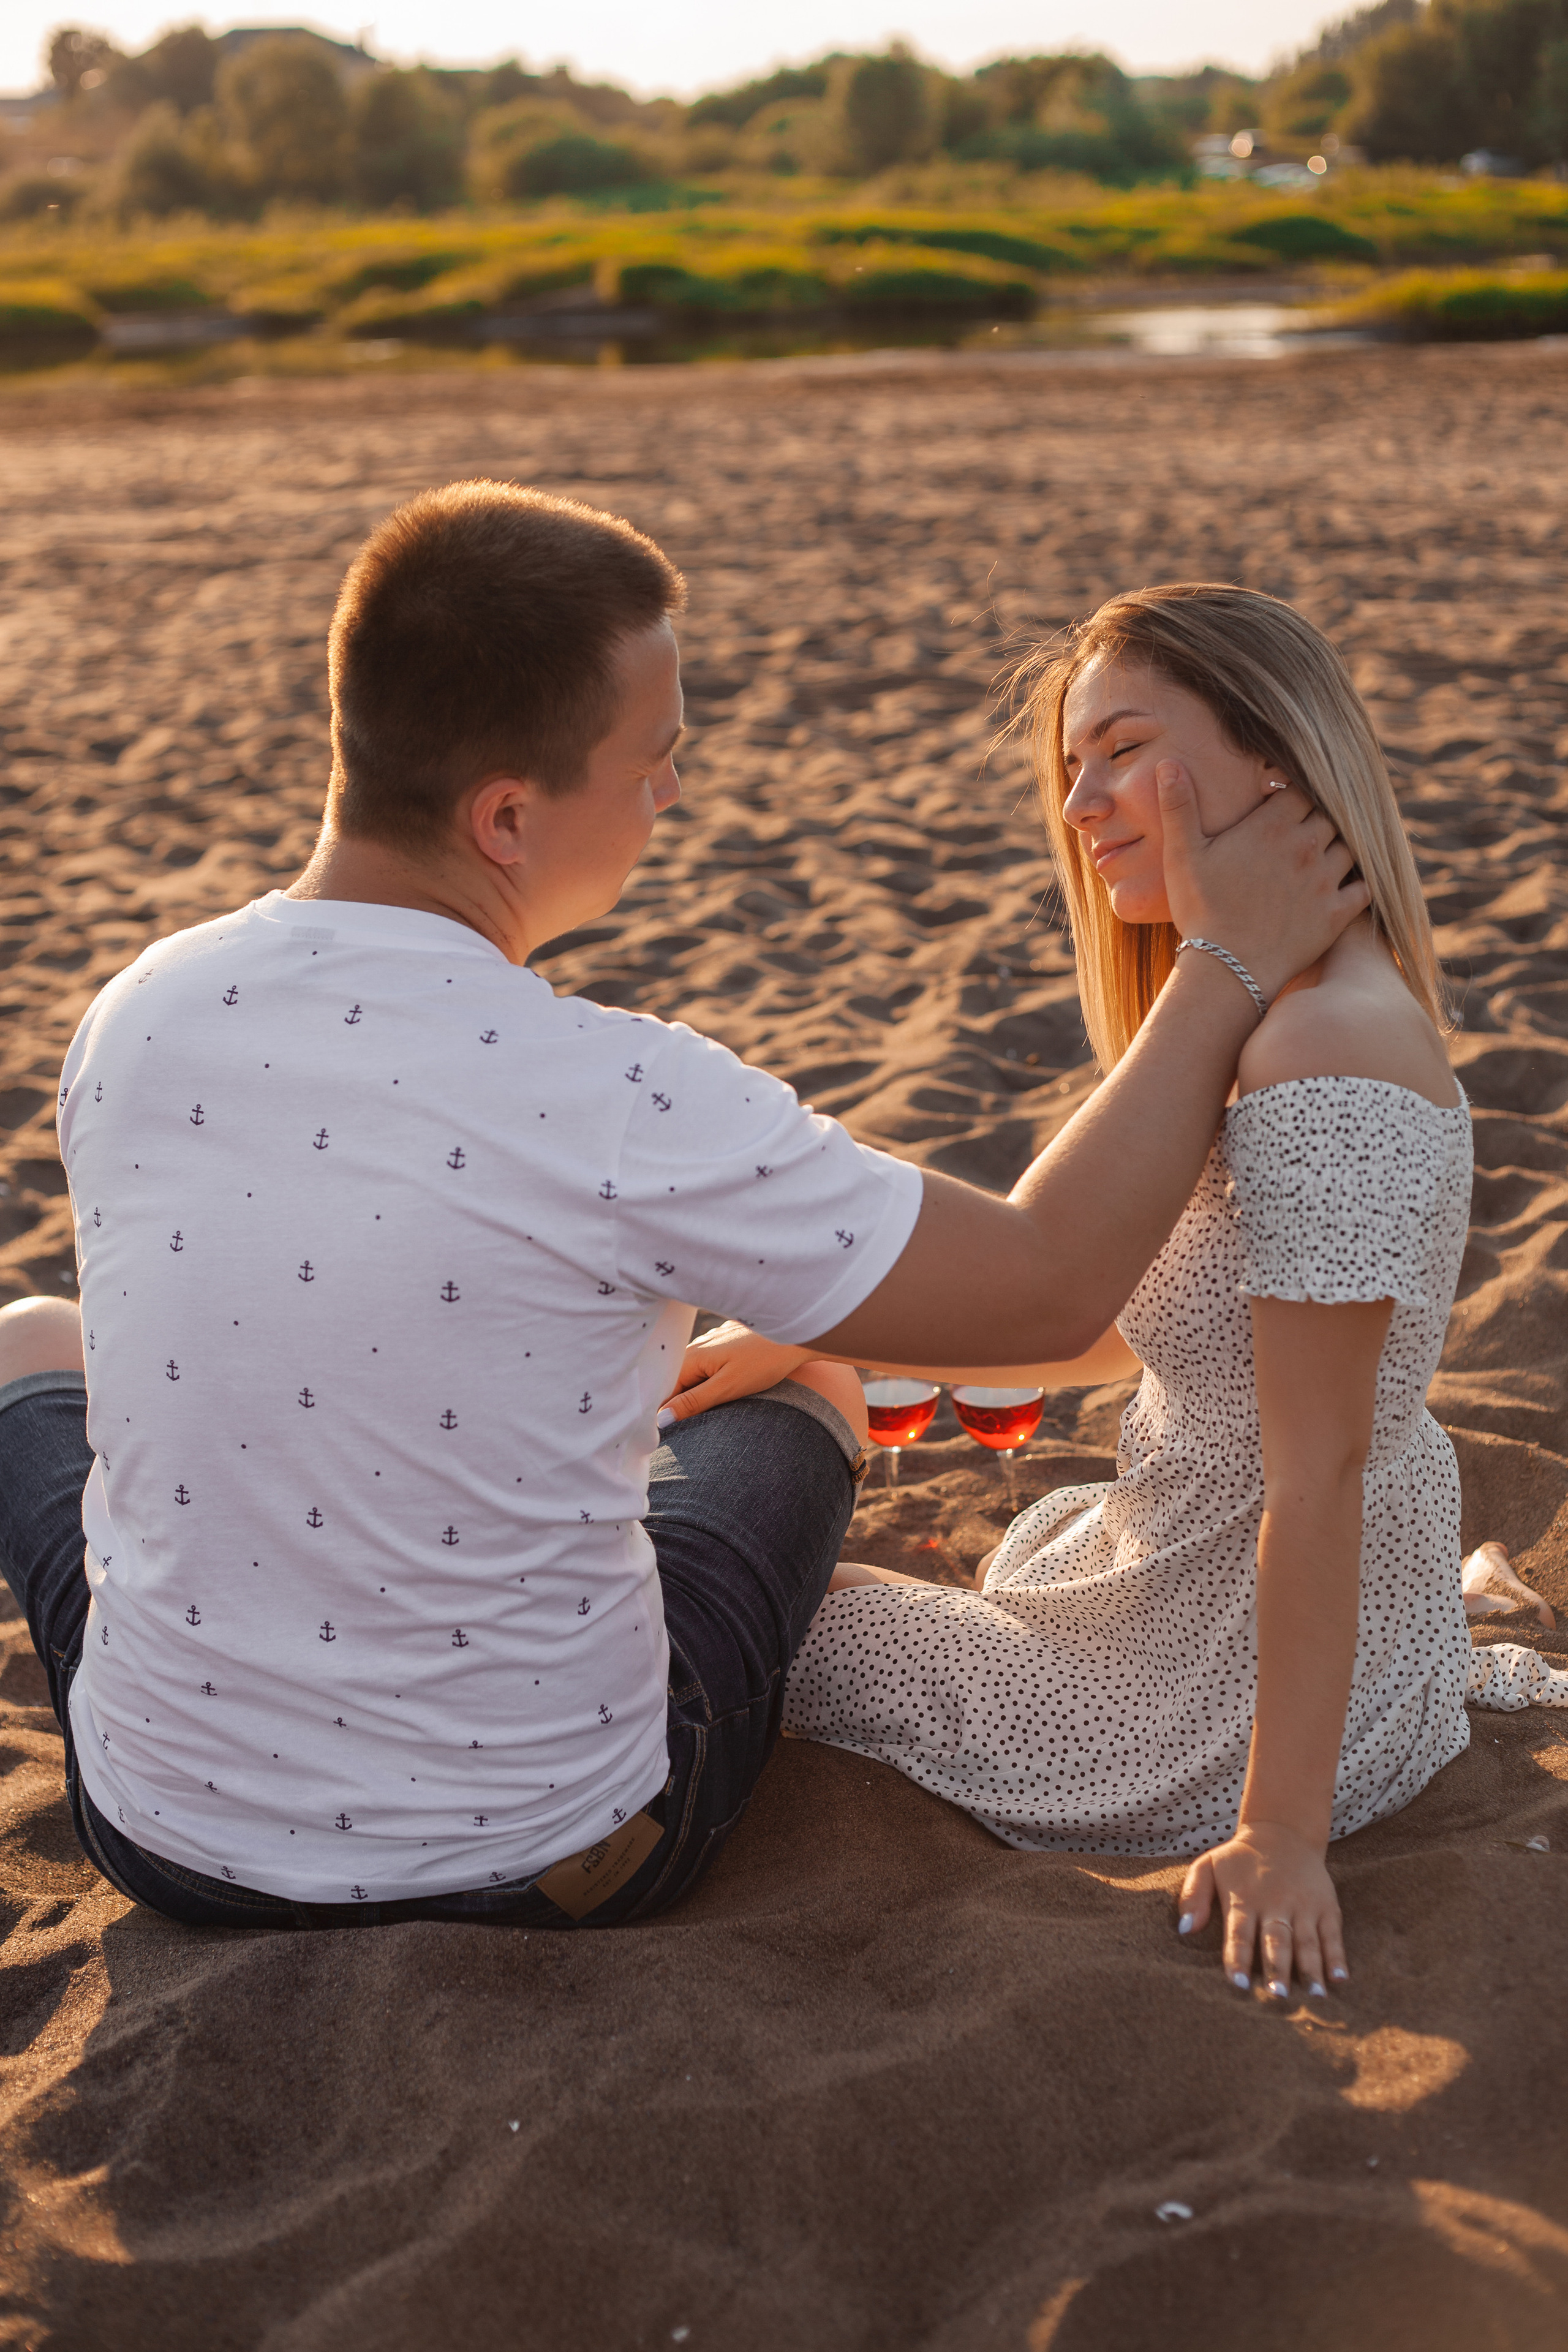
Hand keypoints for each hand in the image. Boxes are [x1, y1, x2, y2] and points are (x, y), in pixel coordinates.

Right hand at [660, 1321, 812, 1425]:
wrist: (797, 1336)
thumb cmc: (765, 1361)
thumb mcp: (728, 1387)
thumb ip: (694, 1402)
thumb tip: (662, 1419)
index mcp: (692, 1357)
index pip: (664, 1391)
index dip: (664, 1413)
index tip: (668, 1434)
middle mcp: (696, 1346)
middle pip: (676, 1382)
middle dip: (680, 1404)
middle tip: (687, 1429)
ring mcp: (711, 1343)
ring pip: (692, 1375)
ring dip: (695, 1394)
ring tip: (706, 1411)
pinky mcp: (725, 1343)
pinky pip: (706, 1366)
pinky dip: (708, 1381)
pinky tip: (720, 1390)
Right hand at [1158, 761, 1369, 1005]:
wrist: (1226, 969)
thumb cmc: (1200, 910)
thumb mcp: (1182, 855)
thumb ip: (1179, 806)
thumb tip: (1168, 763)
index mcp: (1272, 826)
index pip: (1300, 790)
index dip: (1293, 794)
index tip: (1282, 803)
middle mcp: (1306, 846)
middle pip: (1329, 815)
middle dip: (1318, 818)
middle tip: (1303, 829)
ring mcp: (1325, 880)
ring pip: (1350, 847)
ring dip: (1339, 848)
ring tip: (1323, 855)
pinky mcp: (1337, 914)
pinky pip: (1364, 888)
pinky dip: (1359, 884)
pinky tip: (1347, 886)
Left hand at [1176, 1820, 1346, 1998]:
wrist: (1282, 1832)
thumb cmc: (1239, 1860)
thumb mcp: (1207, 1866)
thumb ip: (1193, 1896)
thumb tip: (1183, 1929)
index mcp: (1244, 1899)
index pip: (1239, 1933)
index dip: (1238, 1958)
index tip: (1238, 1985)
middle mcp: (1275, 1904)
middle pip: (1277, 1940)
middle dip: (1277, 1969)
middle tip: (1278, 1996)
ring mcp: (1304, 1905)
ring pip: (1307, 1941)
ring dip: (1311, 1969)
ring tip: (1314, 1997)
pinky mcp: (1326, 1906)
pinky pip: (1332, 1934)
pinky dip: (1337, 1956)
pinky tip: (1340, 1979)